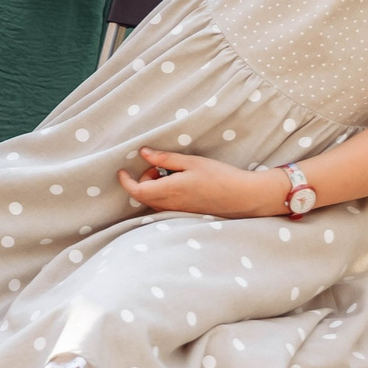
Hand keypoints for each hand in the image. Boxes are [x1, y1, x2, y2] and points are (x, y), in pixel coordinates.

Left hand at [117, 150, 292, 218]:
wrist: (246, 196)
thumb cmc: (220, 176)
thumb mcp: (191, 162)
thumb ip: (165, 159)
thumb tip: (143, 153)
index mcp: (170, 191)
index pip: (137, 191)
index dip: (125, 182)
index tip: (121, 170)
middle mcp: (172, 205)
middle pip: (143, 197)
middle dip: (142, 181)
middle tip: (157, 166)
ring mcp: (181, 212)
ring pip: (154, 203)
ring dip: (153, 188)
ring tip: (170, 173)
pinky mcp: (189, 214)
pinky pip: (166, 207)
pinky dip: (164, 195)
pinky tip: (180, 183)